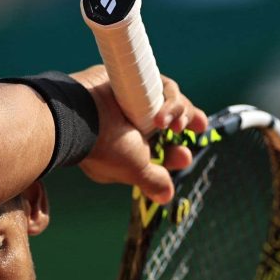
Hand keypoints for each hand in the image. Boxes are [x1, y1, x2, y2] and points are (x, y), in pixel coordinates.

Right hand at [69, 65, 207, 204]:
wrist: (81, 116)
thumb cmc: (105, 148)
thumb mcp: (134, 169)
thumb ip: (153, 181)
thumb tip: (166, 197)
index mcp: (124, 146)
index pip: (157, 149)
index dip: (175, 153)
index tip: (186, 156)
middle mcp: (128, 122)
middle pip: (168, 119)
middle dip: (185, 122)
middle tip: (198, 127)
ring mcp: (129, 101)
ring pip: (166, 100)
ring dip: (178, 112)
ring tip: (173, 124)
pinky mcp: (131, 81)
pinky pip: (159, 85)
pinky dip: (167, 99)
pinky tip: (162, 114)